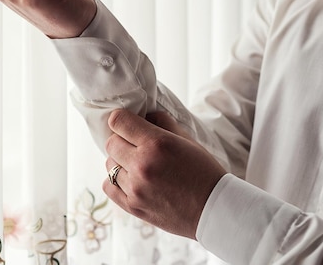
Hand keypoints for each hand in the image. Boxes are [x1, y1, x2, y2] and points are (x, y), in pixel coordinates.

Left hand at [103, 109, 225, 238]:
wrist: (214, 209)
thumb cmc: (204, 172)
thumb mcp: (187, 140)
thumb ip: (162, 122)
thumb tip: (144, 114)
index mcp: (157, 144)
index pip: (118, 121)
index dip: (122, 120)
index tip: (128, 124)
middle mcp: (142, 165)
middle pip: (111, 143)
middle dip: (122, 141)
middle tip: (136, 146)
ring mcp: (136, 188)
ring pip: (109, 165)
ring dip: (120, 162)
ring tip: (138, 165)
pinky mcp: (133, 207)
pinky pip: (108, 186)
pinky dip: (116, 182)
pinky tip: (131, 180)